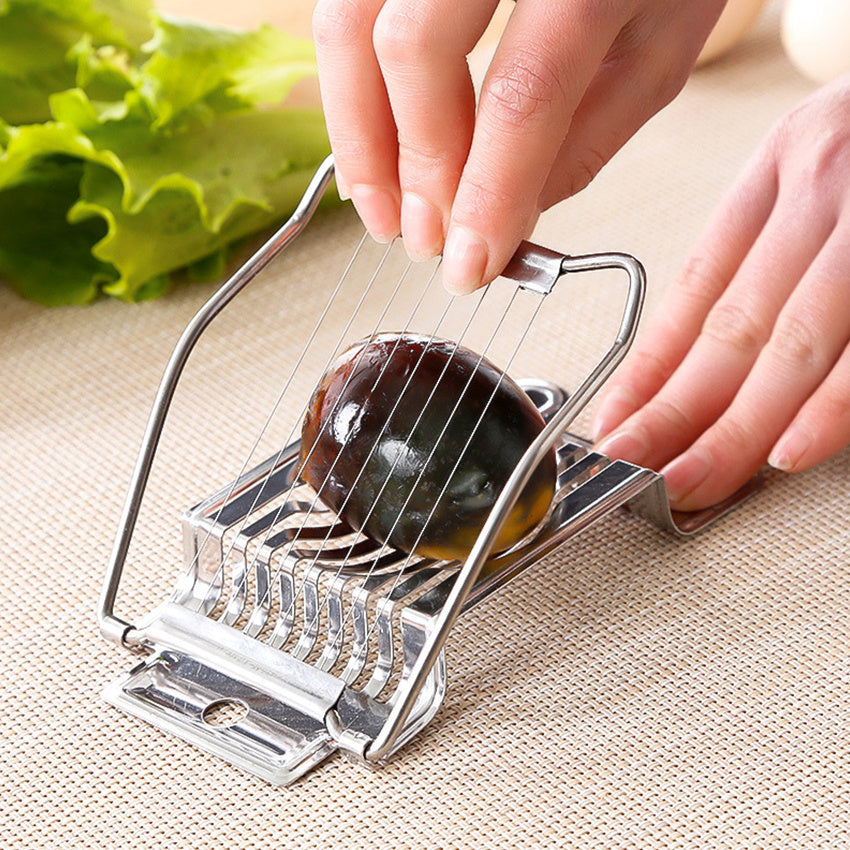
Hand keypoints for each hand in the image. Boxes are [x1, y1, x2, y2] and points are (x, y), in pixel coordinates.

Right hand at [312, 0, 725, 291]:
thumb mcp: (659, 42)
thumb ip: (588, 136)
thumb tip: (507, 215)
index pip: (523, 95)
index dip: (486, 194)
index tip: (468, 265)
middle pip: (415, 49)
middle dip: (413, 168)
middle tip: (423, 241)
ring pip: (348, 21)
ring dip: (355, 132)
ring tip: (381, 208)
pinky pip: (342, 6)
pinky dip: (347, 83)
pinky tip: (370, 139)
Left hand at [593, 74, 849, 510]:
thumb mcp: (819, 166)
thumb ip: (766, 250)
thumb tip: (696, 360)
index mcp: (778, 168)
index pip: (694, 290)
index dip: (647, 369)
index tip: (614, 423)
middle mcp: (821, 185)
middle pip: (732, 328)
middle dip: (674, 416)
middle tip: (631, 471)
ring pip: (791, 344)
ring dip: (736, 428)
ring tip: (689, 482)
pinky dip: (830, 405)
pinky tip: (789, 451)